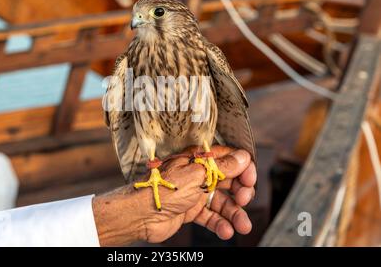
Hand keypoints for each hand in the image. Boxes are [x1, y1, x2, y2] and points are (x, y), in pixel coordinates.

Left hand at [92, 146, 255, 245]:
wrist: (140, 214)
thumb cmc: (163, 189)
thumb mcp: (196, 175)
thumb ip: (221, 167)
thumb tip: (243, 157)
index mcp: (199, 159)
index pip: (229, 159)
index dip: (243, 169)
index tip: (249, 181)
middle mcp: (199, 174)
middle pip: (229, 181)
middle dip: (241, 192)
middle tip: (244, 201)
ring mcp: (195, 193)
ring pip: (222, 202)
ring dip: (234, 214)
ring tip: (242, 226)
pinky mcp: (191, 211)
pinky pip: (211, 216)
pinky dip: (220, 224)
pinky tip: (226, 232)